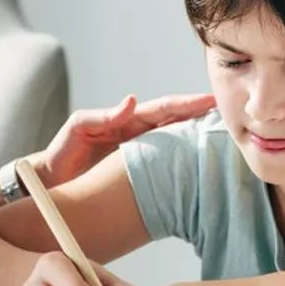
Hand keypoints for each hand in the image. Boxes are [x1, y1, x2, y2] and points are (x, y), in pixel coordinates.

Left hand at [35, 93, 216, 186]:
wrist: (51, 185)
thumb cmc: (61, 155)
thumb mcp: (77, 129)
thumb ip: (100, 116)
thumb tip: (131, 101)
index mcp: (129, 122)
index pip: (165, 109)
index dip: (188, 104)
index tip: (212, 100)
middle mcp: (140, 137)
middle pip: (178, 124)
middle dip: (204, 117)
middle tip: (232, 115)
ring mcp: (143, 157)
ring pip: (177, 145)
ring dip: (200, 141)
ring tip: (227, 140)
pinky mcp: (142, 179)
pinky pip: (169, 170)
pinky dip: (187, 167)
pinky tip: (205, 173)